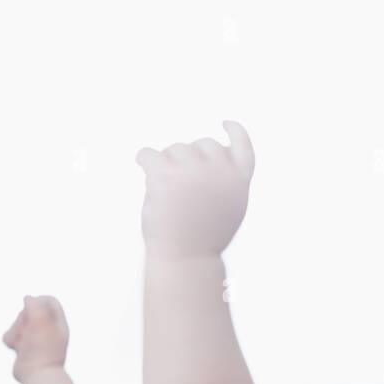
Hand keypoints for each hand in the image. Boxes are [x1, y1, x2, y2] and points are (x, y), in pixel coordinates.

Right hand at [2, 295, 68, 382]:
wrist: (39, 377)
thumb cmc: (43, 350)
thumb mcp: (41, 322)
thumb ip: (35, 306)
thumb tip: (28, 298)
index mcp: (58, 323)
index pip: (49, 301)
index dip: (38, 301)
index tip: (31, 308)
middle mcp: (47, 330)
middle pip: (30, 310)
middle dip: (23, 318)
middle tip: (26, 329)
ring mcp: (34, 340)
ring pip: (18, 323)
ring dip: (15, 330)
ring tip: (21, 343)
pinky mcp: (23, 349)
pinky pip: (11, 336)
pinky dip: (11, 340)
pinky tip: (16, 349)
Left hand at [135, 120, 255, 258]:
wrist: (187, 260)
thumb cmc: (203, 240)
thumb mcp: (226, 211)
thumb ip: (225, 183)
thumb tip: (214, 155)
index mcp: (238, 178)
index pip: (241, 144)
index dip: (234, 131)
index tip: (224, 123)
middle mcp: (219, 169)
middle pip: (200, 145)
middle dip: (189, 160)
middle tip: (181, 190)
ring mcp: (193, 170)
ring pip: (175, 149)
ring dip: (167, 166)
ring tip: (168, 195)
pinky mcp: (166, 175)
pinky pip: (149, 154)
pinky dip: (143, 158)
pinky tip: (142, 164)